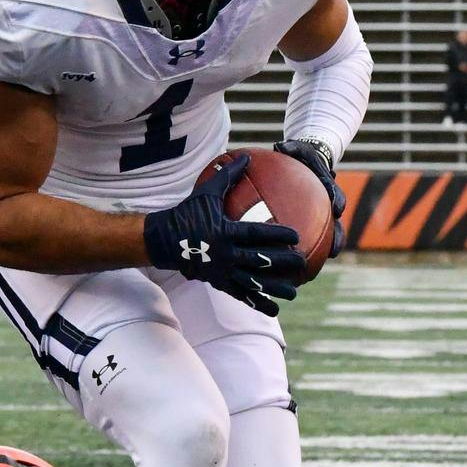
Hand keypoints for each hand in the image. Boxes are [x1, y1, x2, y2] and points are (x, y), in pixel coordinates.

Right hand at [143, 154, 303, 315]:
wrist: (163, 240)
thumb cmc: (187, 212)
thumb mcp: (206, 192)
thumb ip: (229, 176)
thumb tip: (247, 156)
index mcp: (224, 231)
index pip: (256, 234)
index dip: (277, 235)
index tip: (296, 236)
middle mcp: (225, 254)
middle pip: (260, 260)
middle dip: (283, 263)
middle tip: (303, 264)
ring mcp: (222, 271)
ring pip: (253, 283)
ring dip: (274, 288)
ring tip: (294, 292)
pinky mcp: (218, 283)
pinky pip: (241, 295)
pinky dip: (257, 303)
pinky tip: (274, 310)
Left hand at [275, 138, 346, 255]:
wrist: (308, 159)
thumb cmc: (300, 154)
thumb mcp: (296, 148)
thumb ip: (291, 148)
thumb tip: (279, 146)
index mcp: (327, 184)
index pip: (334, 192)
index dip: (337, 201)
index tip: (338, 209)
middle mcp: (328, 202)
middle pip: (337, 222)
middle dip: (338, 237)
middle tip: (335, 250)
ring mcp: (323, 214)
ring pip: (328, 235)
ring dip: (326, 251)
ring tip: (319, 266)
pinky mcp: (314, 221)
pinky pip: (311, 237)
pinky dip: (306, 250)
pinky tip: (292, 265)